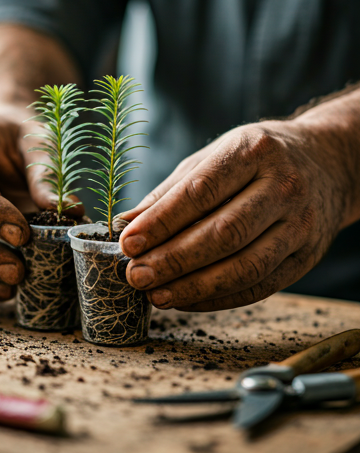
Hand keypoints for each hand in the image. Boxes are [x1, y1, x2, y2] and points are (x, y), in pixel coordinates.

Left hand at [119, 120, 350, 310]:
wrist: (325, 164)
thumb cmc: (254, 160)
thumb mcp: (211, 159)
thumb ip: (169, 192)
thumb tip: (127, 224)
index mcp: (253, 152)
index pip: (201, 192)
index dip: (162, 222)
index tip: (128, 244)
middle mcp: (283, 186)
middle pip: (224, 234)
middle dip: (174, 260)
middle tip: (136, 276)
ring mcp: (301, 224)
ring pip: (245, 267)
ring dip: (195, 287)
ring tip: (156, 295)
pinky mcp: (307, 256)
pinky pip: (260, 286)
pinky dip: (218, 299)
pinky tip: (187, 300)